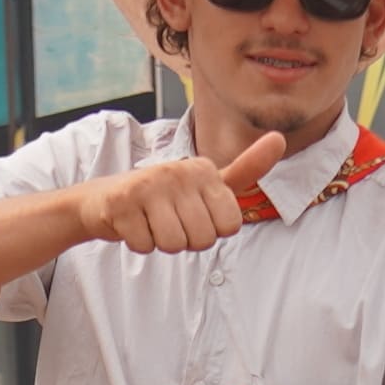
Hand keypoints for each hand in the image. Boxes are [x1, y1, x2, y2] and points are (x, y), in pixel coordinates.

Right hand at [79, 130, 294, 258]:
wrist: (103, 200)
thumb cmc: (162, 197)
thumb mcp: (207, 183)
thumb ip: (246, 170)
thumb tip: (280, 138)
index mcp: (203, 168)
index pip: (229, 226)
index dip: (212, 231)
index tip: (194, 215)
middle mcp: (178, 170)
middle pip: (203, 239)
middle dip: (186, 240)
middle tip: (169, 221)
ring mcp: (148, 185)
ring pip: (174, 244)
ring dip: (161, 242)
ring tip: (152, 222)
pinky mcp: (122, 202)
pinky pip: (145, 245)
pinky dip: (139, 243)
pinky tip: (133, 224)